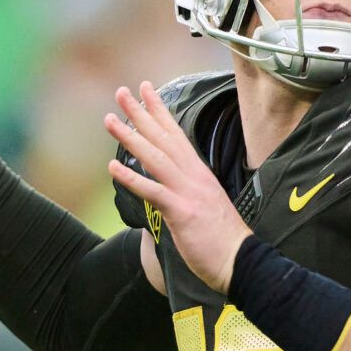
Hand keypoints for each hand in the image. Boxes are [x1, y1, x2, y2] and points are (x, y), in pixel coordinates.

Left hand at [105, 82, 250, 293]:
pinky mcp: (182, 212)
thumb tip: (168, 190)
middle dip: (141, 113)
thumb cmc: (223, 239)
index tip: (145, 90)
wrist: (240, 260)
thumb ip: (187, 191)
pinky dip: (132, 178)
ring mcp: (188, 192)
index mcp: (199, 173)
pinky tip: (112, 167)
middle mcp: (194, 176)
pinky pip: (153, 191)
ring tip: (109, 120)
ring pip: (155, 158)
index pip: (176, 135)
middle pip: (163, 138)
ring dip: (130, 137)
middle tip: (121, 92)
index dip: (159, 111)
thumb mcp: (205, 205)